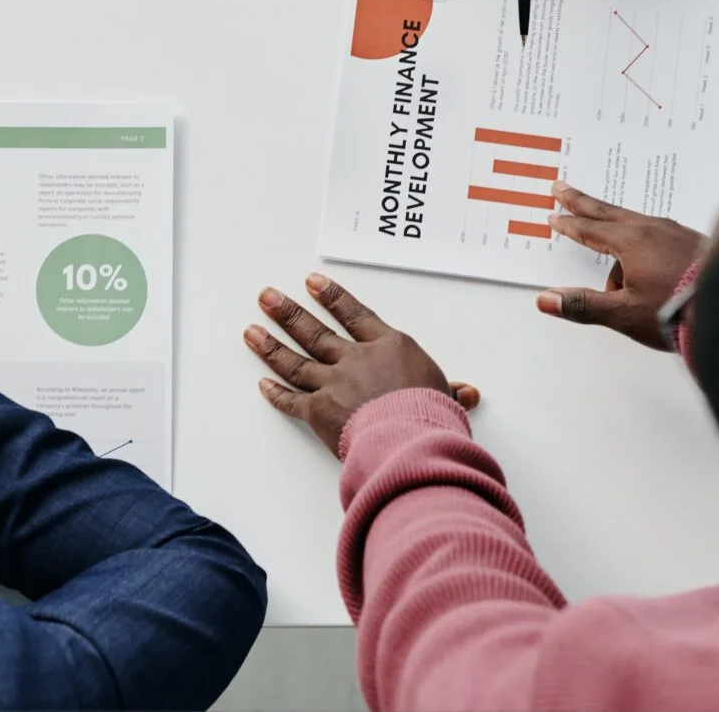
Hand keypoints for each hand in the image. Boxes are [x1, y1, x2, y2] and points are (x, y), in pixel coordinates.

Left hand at [245, 273, 478, 456]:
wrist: (411, 435)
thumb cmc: (431, 413)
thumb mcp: (446, 396)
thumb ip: (450, 391)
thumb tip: (467, 393)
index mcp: (388, 347)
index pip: (355, 315)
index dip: (332, 297)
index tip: (312, 283)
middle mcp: (355, 359)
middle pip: (315, 332)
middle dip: (288, 313)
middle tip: (267, 297)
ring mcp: (333, 383)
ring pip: (295, 361)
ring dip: (271, 345)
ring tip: (252, 330)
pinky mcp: (319, 411)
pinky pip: (292, 401)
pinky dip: (276, 394)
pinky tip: (263, 384)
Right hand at [536, 184, 704, 349]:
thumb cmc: (680, 311)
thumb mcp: (624, 313)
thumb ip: (583, 305)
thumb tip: (546, 300)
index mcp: (632, 242)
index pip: (589, 229)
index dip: (569, 224)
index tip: (555, 216)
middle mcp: (653, 230)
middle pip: (608, 212)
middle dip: (583, 202)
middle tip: (563, 189)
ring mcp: (677, 233)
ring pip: (636, 227)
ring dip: (617, 234)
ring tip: (618, 277)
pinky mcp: (695, 242)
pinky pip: (659, 236)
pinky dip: (644, 242)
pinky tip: (650, 264)